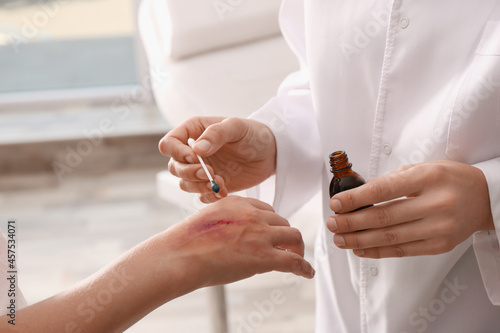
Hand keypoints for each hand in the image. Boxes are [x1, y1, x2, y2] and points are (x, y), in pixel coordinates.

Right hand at [159, 117, 275, 202]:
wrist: (271, 153)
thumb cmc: (253, 133)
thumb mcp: (236, 127)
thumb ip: (216, 134)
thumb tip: (196, 149)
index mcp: (193, 132)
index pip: (168, 144)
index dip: (177, 153)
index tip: (196, 158)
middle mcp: (192, 152)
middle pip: (174, 167)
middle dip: (190, 173)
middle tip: (211, 174)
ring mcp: (201, 170)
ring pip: (184, 184)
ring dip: (199, 187)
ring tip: (221, 183)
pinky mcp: (211, 185)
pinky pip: (200, 196)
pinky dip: (210, 196)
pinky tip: (225, 191)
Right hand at [164, 196, 314, 287]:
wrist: (181, 255)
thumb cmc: (187, 242)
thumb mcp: (208, 218)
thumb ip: (226, 220)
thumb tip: (232, 234)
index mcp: (238, 203)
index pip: (265, 209)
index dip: (271, 222)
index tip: (272, 231)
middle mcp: (253, 214)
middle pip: (281, 221)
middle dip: (284, 234)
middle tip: (285, 247)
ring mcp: (261, 234)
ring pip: (293, 236)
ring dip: (296, 248)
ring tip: (296, 258)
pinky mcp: (265, 256)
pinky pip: (293, 261)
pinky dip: (304, 267)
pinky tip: (307, 273)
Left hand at [326, 161, 494, 258]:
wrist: (486, 198)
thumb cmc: (448, 179)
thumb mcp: (423, 168)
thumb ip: (392, 180)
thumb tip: (358, 196)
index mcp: (428, 178)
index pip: (384, 189)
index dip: (356, 198)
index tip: (336, 203)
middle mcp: (435, 203)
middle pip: (384, 217)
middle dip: (351, 222)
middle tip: (332, 223)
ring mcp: (439, 227)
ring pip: (390, 237)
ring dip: (359, 240)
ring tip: (340, 238)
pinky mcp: (440, 245)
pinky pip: (402, 250)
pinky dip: (377, 251)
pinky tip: (360, 249)